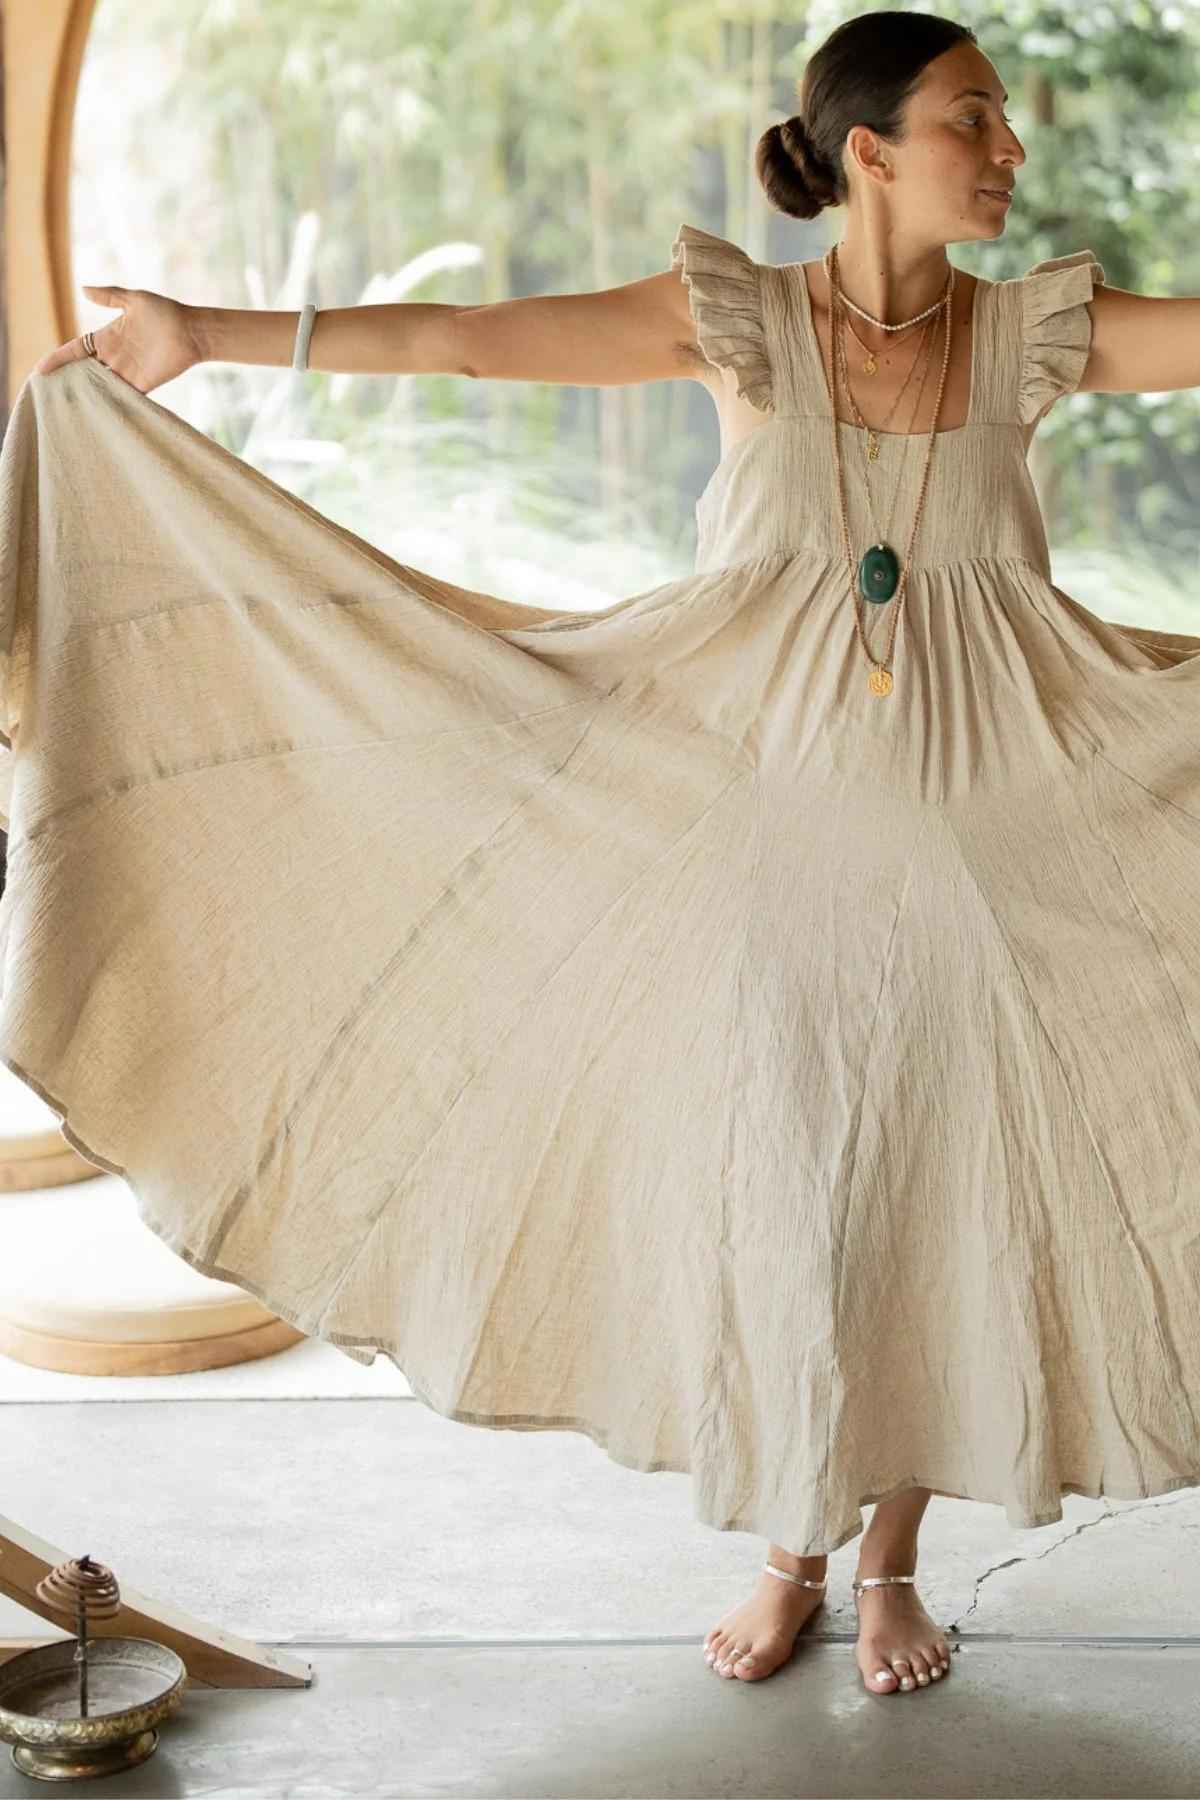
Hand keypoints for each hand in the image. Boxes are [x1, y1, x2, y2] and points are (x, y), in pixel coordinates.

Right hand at [33, 285, 204, 393]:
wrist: (193, 331)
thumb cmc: (165, 312)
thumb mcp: (134, 300)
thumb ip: (109, 296)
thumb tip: (83, 290)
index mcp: (108, 337)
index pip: (76, 349)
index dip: (59, 358)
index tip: (41, 369)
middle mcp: (114, 357)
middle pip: (85, 372)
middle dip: (68, 381)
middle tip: (49, 394)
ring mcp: (127, 372)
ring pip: (100, 386)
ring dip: (86, 395)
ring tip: (66, 408)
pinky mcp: (143, 385)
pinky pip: (122, 397)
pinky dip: (110, 403)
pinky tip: (95, 412)